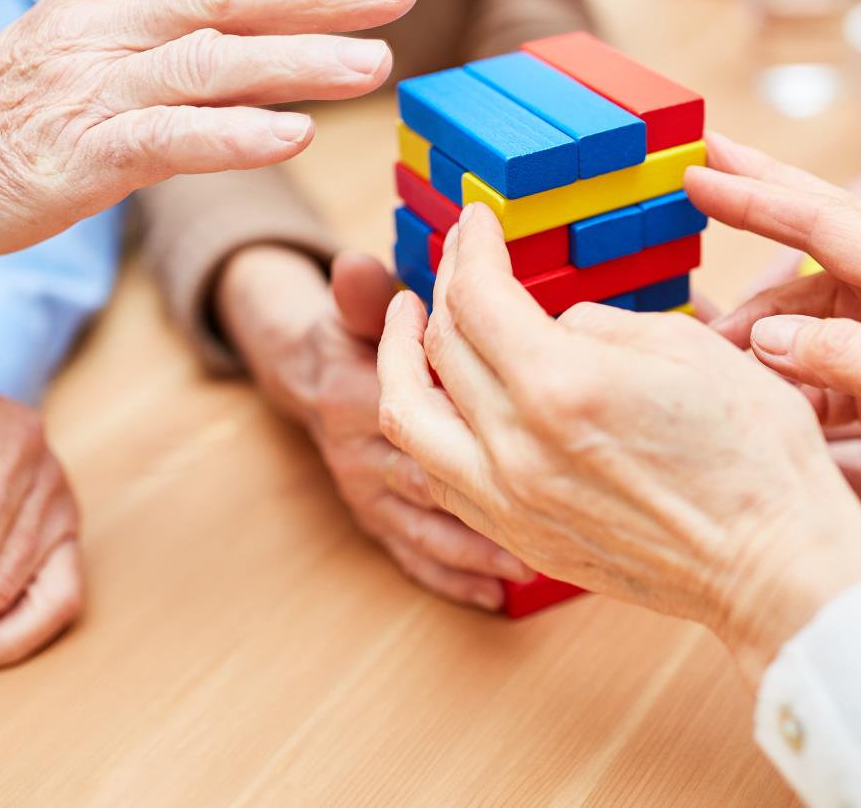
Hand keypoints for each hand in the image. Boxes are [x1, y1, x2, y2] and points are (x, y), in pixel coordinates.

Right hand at [0, 0, 418, 291]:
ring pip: (209, 60)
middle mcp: (105, 28)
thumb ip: (164, 44)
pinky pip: (164, 139)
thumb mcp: (85, 59)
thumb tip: (256, 44)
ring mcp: (88, 89)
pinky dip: (234, 135)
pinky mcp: (71, 156)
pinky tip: (294, 136)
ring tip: (374, 62)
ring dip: (300, 58)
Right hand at [216, 246, 530, 609]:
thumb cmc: (352, 336)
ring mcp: (368, 495)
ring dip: (478, 546)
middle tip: (552, 508)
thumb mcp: (353, 307)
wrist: (308, 378)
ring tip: (533, 560)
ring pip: (425, 526)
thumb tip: (354, 266)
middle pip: (426, 474)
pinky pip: (414, 558)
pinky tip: (497, 594)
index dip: (464, 412)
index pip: (412, 406)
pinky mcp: (377, 523)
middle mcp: (359, 453)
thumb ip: (362, 294)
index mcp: (353, 396)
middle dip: (487, 491)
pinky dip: (454, 578)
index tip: (524, 421)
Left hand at [377, 202, 860, 675]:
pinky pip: (439, 475)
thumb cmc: (754, 452)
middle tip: (456, 257)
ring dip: (400, 362)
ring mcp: (509, 502)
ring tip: (411, 324)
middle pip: (440, 347)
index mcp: (559, 385)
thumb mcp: (683, 347)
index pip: (479, 296)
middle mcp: (515, 448)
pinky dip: (428, 427)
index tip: (476, 219)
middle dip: (444, 285)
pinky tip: (442, 400)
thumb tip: (553, 327)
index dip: (471, 247)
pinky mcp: (520, 538)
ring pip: (410, 420)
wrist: (775, 565)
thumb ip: (596, 323)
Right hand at [692, 133, 860, 610]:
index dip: (759, 196)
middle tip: (700, 171)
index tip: (702, 170)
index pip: (828, 223)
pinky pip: (829, 372)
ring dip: (760, 328)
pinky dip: (787, 377)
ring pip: (814, 320)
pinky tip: (757, 393)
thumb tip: (765, 337)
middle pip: (821, 241)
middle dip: (760, 204)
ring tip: (707, 349)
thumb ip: (841, 358)